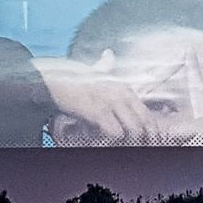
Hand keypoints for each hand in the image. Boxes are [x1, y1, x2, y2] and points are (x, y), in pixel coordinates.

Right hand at [31, 56, 160, 144]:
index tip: (151, 142)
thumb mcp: (92, 71)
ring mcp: (110, 101)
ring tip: (121, 147)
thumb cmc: (71, 79)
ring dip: (129, 142)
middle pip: (145, 123)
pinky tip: (105, 142)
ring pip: (134, 130)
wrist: (50, 80)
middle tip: (139, 149)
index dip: (152, 131)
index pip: (148, 114)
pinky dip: (113, 141)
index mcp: (124, 88)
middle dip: (145, 140)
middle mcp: (121, 93)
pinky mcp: (98, 110)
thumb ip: (104, 65)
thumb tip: (109, 53)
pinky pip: (115, 132)